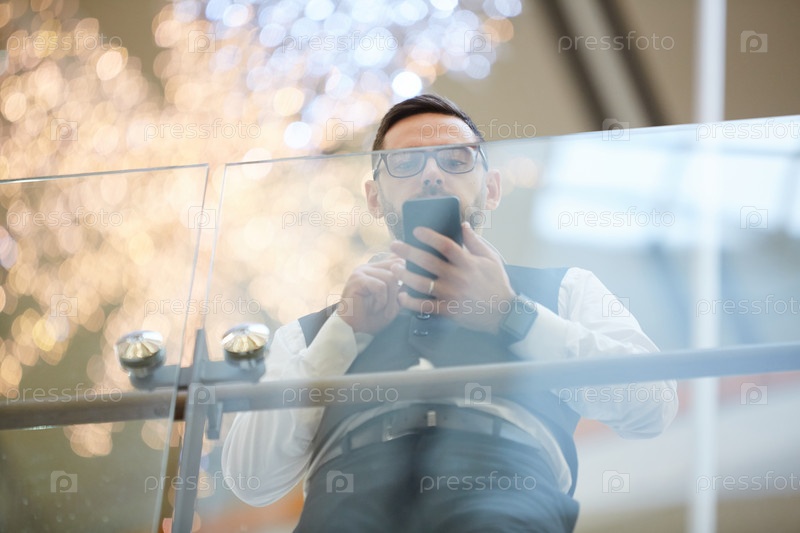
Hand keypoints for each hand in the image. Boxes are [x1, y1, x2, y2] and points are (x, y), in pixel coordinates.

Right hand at [338, 256, 403, 334]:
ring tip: (381, 310)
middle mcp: (369, 267)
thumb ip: (403, 288)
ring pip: (390, 278)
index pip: (397, 261)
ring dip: (390, 299)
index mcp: (377, 269)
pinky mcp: (357, 280)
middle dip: (398, 292)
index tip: (403, 294)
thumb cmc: (373, 317)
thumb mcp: (394, 302)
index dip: (405, 276)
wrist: (355, 331)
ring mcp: (361, 272)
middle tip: (391, 309)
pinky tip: (374, 308)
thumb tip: (412, 277)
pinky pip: (380, 286)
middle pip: (397, 269)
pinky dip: (382, 301)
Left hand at [389, 223, 514, 333]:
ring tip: (393, 268)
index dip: (429, 236)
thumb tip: (463, 225)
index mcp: (468, 263)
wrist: (504, 313)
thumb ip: (475, 242)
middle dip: (408, 252)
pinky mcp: (448, 310)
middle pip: (428, 262)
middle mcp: (457, 278)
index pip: (445, 245)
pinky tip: (401, 295)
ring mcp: (451, 295)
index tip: (416, 231)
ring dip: (405, 275)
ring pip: (422, 284)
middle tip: (394, 245)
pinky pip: (425, 307)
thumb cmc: (497, 284)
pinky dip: (411, 302)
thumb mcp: (491, 259)